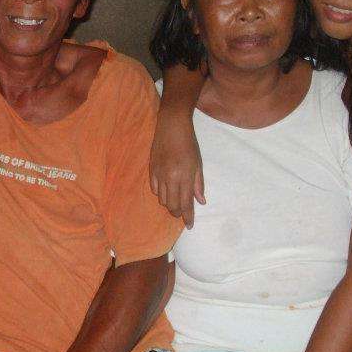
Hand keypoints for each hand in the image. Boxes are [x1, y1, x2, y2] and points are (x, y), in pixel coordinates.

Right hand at [149, 112, 203, 227]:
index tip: (189, 225)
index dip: (188, 217)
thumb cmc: (189, 143)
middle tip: (182, 213)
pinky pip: (154, 189)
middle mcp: (170, 178)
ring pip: (162, 199)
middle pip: (171, 205)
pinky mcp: (151, 170)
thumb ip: (198, 184)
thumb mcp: (198, 163)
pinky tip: (166, 189)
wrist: (171, 126)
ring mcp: (159, 174)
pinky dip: (160, 193)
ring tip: (175, 199)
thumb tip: (200, 201)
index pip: (186, 203)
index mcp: (185, 176)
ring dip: (169, 203)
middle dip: (177, 213)